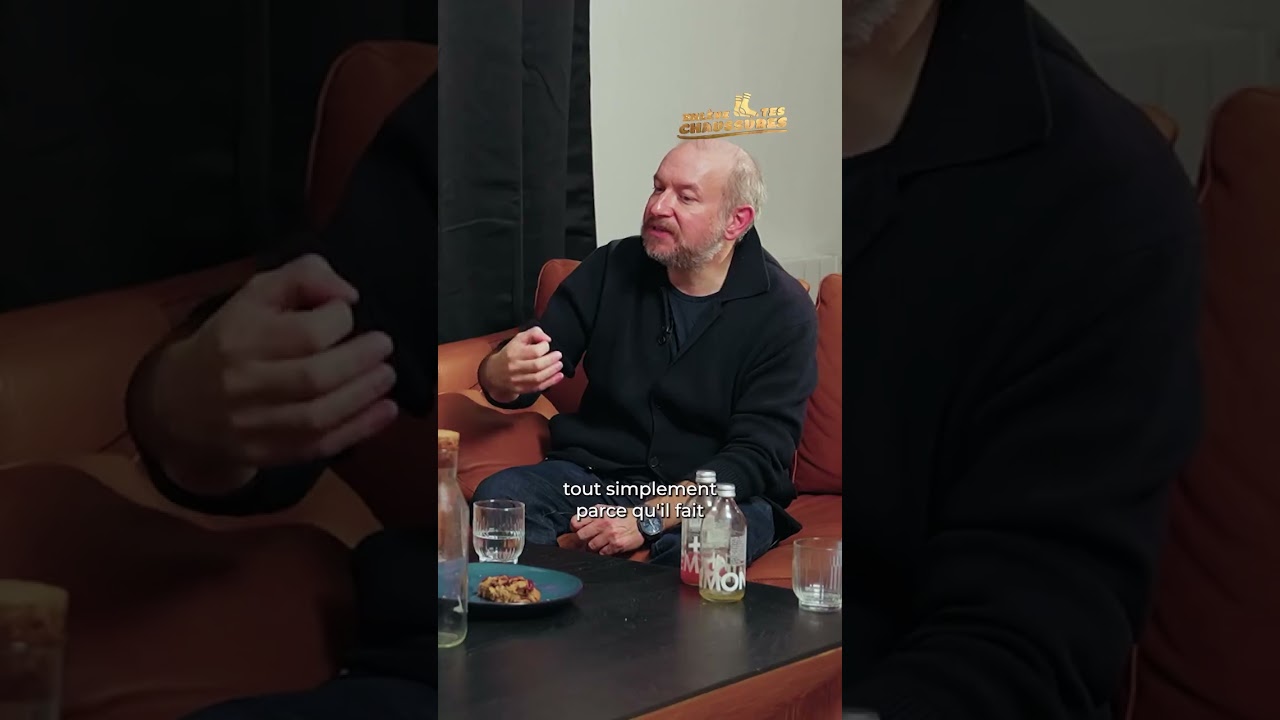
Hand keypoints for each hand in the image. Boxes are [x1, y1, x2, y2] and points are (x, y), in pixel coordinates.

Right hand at [152, 254, 398, 473]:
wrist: (178, 404)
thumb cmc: (230, 339)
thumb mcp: (256, 294)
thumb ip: (302, 277)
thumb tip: (347, 294)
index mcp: (239, 338)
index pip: (303, 333)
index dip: (338, 320)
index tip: (347, 313)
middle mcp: (244, 383)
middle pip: (314, 378)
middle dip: (360, 361)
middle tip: (383, 347)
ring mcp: (253, 424)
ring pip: (318, 416)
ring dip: (364, 395)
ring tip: (386, 375)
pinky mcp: (266, 453)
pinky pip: (319, 446)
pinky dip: (359, 429)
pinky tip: (385, 411)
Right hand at [482, 325, 563, 402]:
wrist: (493, 373)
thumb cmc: (510, 353)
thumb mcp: (519, 339)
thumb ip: (534, 333)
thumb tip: (547, 338)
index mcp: (513, 352)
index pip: (534, 351)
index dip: (544, 347)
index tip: (547, 345)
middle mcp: (515, 367)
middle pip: (537, 365)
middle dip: (551, 360)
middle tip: (558, 355)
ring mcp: (517, 380)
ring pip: (538, 378)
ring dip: (552, 371)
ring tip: (559, 365)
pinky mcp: (521, 389)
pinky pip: (538, 387)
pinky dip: (551, 382)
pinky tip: (559, 376)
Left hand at [569, 505, 643, 555]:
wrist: (643, 521)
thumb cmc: (625, 516)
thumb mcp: (608, 509)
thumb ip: (593, 514)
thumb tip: (578, 522)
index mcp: (598, 513)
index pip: (576, 522)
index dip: (574, 528)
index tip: (577, 531)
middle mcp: (602, 523)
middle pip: (581, 536)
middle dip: (582, 540)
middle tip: (587, 541)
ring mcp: (609, 535)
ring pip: (591, 547)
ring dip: (593, 547)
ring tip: (600, 544)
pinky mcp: (616, 545)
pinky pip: (602, 553)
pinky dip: (603, 552)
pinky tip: (608, 548)